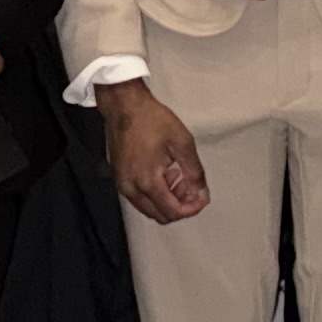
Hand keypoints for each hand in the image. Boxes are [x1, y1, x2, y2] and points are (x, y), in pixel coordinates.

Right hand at [98, 78, 209, 223]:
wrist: (124, 105)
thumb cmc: (152, 119)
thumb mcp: (182, 142)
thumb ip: (194, 172)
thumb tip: (202, 193)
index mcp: (148, 181)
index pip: (173, 212)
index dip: (192, 209)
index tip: (202, 197)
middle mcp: (132, 188)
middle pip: (160, 215)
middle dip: (180, 206)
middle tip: (191, 186)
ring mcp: (122, 184)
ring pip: (148, 208)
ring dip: (167, 200)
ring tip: (178, 176)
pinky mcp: (119, 177)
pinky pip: (138, 198)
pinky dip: (154, 193)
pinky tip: (163, 173)